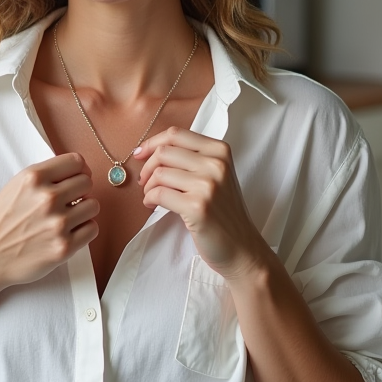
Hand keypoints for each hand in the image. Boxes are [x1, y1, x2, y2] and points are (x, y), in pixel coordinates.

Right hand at [0, 153, 99, 295]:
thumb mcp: (15, 187)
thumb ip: (44, 177)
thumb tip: (78, 173)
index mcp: (33, 178)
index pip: (76, 161)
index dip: (79, 170)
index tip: (75, 179)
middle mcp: (47, 198)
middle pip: (87, 182)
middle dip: (80, 191)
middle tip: (69, 202)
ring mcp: (57, 224)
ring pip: (93, 206)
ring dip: (83, 211)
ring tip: (67, 218)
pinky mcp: (63, 247)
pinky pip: (92, 229)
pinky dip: (83, 230)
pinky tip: (68, 233)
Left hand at [134, 127, 267, 276]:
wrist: (241, 247)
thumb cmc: (223, 212)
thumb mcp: (216, 176)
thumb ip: (192, 158)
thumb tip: (152, 149)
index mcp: (220, 150)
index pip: (176, 134)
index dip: (152, 143)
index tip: (140, 154)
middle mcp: (216, 164)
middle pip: (164, 152)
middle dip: (147, 167)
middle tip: (145, 182)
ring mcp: (208, 185)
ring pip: (159, 173)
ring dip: (148, 187)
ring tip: (151, 197)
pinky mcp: (198, 207)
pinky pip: (158, 194)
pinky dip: (149, 199)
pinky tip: (153, 206)